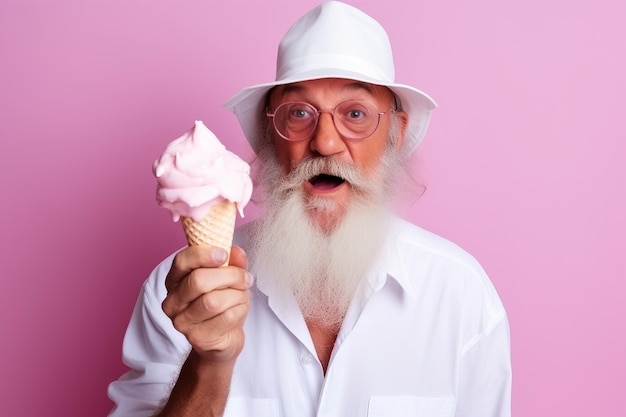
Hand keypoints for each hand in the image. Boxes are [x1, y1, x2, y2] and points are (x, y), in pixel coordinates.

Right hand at [162, 245, 251, 363]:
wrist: (222, 340)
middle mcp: (173, 301)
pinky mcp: (198, 338)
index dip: (203, 255)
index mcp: (175, 281)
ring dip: (237, 295)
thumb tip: (236, 251)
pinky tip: (239, 310)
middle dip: (230, 276)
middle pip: (199, 281)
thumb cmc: (222, 305)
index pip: (181, 262)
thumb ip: (232, 262)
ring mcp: (182, 322)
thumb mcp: (227, 278)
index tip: (223, 254)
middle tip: (244, 278)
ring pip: (214, 301)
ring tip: (242, 295)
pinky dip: (240, 310)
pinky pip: (226, 317)